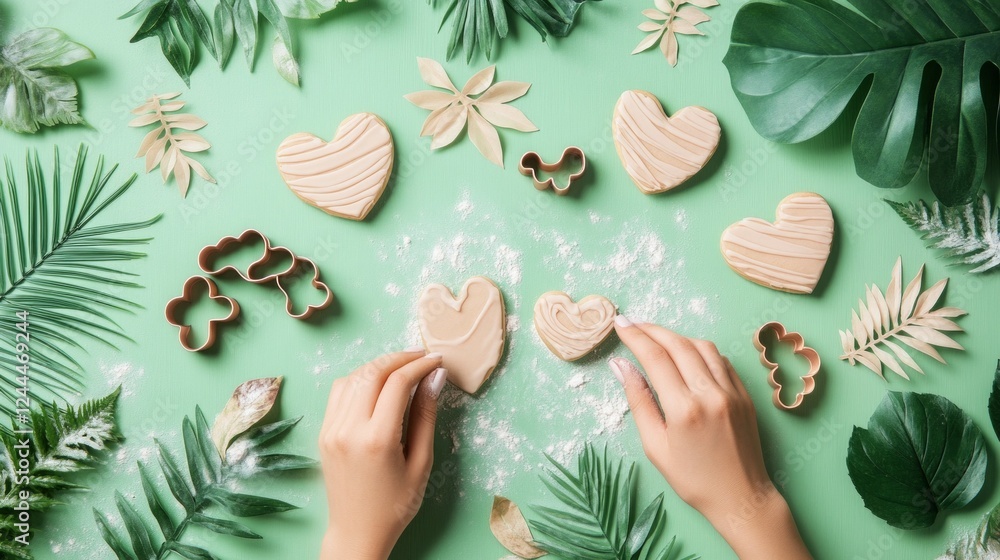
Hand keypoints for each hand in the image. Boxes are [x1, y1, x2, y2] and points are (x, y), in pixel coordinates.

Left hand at [319, 348, 446, 559]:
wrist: (357, 531)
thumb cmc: (395, 504)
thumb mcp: (421, 462)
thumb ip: (426, 416)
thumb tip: (434, 378)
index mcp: (377, 439)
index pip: (398, 383)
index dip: (419, 365)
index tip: (436, 360)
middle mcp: (349, 430)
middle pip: (373, 372)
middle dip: (400, 358)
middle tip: (421, 356)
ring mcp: (332, 430)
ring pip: (354, 377)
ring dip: (379, 365)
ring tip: (402, 367)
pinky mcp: (324, 432)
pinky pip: (340, 392)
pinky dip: (360, 379)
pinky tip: (377, 383)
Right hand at [610, 317, 811, 559]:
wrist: (741, 497)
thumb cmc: (693, 479)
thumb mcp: (655, 446)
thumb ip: (639, 401)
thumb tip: (621, 367)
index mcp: (684, 408)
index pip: (655, 358)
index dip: (634, 337)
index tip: (619, 324)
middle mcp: (710, 393)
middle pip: (678, 344)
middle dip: (651, 329)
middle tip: (632, 323)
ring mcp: (732, 391)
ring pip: (702, 346)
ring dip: (676, 336)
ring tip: (656, 337)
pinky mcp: (745, 394)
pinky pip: (721, 360)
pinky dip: (700, 349)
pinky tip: (686, 353)